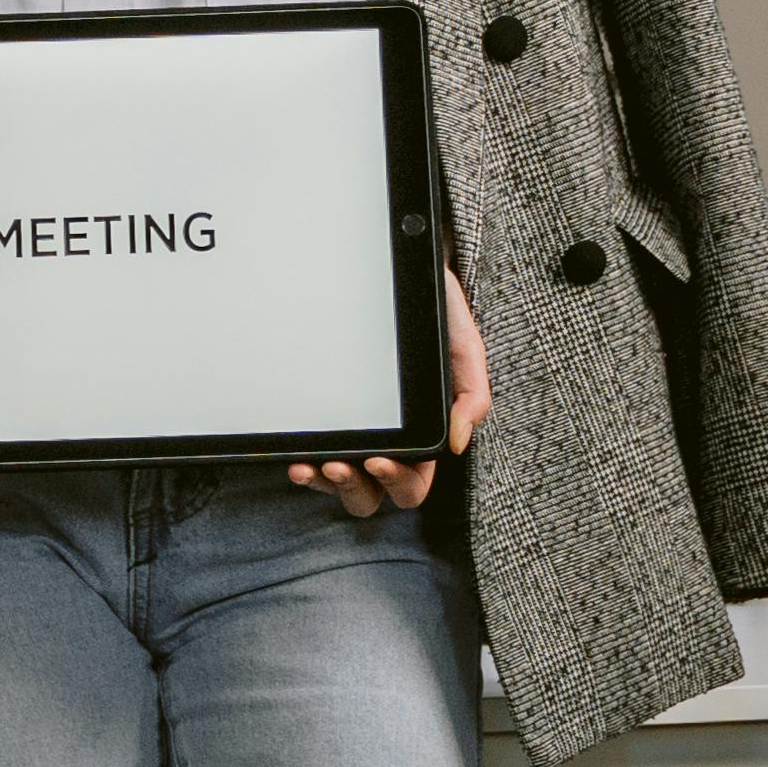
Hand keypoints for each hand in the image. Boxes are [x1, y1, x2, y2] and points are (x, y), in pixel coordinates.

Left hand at [292, 268, 488, 518]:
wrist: (404, 272)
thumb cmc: (438, 315)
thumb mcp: (464, 350)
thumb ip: (471, 395)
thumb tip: (456, 443)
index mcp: (422, 439)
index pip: (412, 484)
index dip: (396, 483)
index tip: (379, 460)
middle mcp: (387, 443)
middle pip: (370, 494)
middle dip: (353, 488)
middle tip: (340, 465)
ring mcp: (353, 433)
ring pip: (337, 484)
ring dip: (323, 484)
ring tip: (310, 466)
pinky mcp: (325, 417)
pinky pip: (312, 457)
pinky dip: (304, 466)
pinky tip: (296, 458)